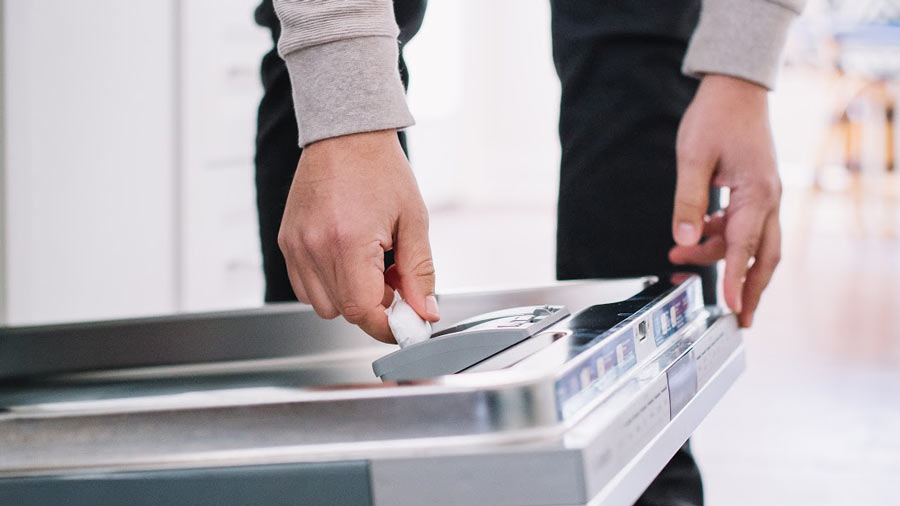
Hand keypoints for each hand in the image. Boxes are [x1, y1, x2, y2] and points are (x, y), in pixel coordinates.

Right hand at [277, 129, 439, 341]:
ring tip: (370, 265)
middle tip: (394, 279)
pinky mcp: (286, 242)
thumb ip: (419, 272)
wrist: (345, 134)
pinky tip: (348, 260)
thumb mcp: (413, 220)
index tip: (407, 322)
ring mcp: (295, 245)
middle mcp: (314, 247)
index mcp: (347, 241)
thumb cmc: (380, 169)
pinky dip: (328, 285)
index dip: (388, 326)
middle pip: (343, 312)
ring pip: (322, 305)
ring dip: (349, 297)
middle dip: (374, 307)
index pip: (362, 311)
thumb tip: (425, 312)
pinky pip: (305, 286)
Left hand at [669, 74, 781, 327]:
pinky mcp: (754, 192)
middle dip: (750, 289)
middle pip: (764, 256)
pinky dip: (719, 237)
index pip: (745, 248)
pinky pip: (741, 226)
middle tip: (738, 320)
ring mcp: (764, 196)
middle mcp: (769, 199)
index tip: (731, 307)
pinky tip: (693, 238)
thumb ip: (687, 201)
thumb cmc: (715, 118)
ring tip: (677, 259)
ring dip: (717, 256)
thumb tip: (684, 241)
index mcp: (758, 193)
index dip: (737, 280)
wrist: (735, 88)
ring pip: (749, 242)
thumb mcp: (692, 158)